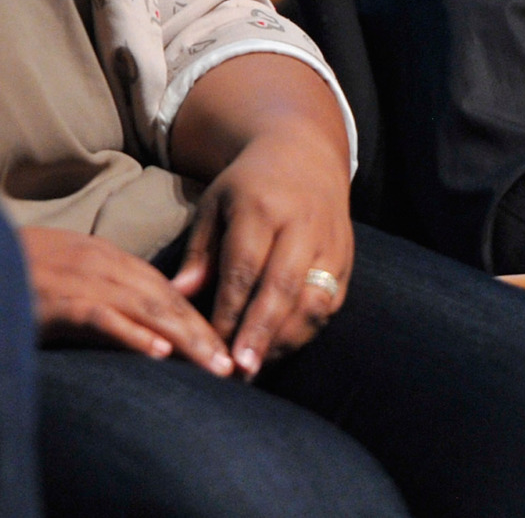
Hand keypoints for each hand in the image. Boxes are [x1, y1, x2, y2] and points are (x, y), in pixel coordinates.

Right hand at [20, 225, 235, 375]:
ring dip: (181, 336)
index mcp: (98, 253)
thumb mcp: (61, 275)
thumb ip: (96, 292)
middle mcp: (93, 260)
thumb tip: (135, 323)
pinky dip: (130, 333)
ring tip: (210, 364)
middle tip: (229, 363)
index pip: (159, 286)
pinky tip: (156, 351)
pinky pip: (99, 315)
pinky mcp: (52, 299)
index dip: (193, 316)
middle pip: (161, 295)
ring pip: (142, 305)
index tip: (219, 345)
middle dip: (199, 330)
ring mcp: (74, 277)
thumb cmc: (10, 271)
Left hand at [171, 121, 353, 378]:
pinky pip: (330, 304)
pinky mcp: (346, 260)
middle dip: (260, 333)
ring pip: (312, 301)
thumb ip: (200, 252)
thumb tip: (179, 295)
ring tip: (257, 368)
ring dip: (285, 340)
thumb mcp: (215, 205)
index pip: (244, 266)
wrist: (305, 155)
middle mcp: (300, 225)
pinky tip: (280, 350)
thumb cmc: (248, 186)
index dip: (229, 309)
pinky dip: (305, 331)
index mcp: (261, 207)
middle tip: (240, 370)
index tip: (212, 344)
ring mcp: (329, 243)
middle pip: (281, 287)